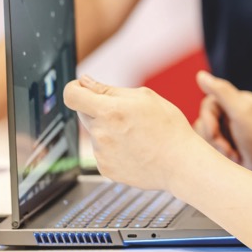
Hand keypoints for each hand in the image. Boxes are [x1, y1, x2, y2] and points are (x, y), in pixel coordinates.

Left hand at [63, 74, 192, 191]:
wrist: (181, 163)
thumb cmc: (168, 128)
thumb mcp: (145, 97)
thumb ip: (108, 89)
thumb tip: (85, 82)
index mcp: (109, 111)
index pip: (71, 95)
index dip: (74, 88)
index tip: (82, 88)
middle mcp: (101, 133)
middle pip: (84, 113)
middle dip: (99, 109)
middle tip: (126, 114)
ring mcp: (101, 154)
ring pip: (96, 132)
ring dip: (109, 129)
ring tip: (136, 135)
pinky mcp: (105, 169)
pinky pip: (102, 151)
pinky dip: (113, 147)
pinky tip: (134, 148)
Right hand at [194, 84, 240, 163]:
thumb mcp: (241, 112)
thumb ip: (222, 92)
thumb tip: (200, 75)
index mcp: (236, 100)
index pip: (207, 104)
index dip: (207, 121)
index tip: (215, 134)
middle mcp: (232, 112)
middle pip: (204, 121)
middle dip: (213, 138)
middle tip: (228, 149)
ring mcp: (230, 128)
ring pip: (206, 135)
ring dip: (217, 147)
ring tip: (233, 154)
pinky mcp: (229, 143)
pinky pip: (212, 146)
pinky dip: (220, 154)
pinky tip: (234, 158)